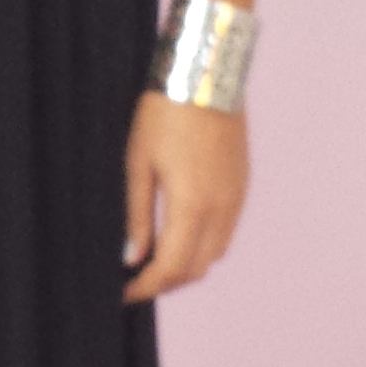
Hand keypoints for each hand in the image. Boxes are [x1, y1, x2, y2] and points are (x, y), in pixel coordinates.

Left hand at [123, 94, 247, 301]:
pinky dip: (203, 245)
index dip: (144, 288)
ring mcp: (236, 198)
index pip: (169, 269)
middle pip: (194, 270)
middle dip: (164, 282)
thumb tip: (132, 258)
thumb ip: (137, 216)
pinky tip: (180, 232)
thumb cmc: (165, 112)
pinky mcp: (243, 186)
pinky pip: (225, 232)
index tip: (122, 293)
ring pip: (213, 254)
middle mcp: (221, 209)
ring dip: (186, 265)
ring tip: (154, 256)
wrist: (207, 73)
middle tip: (134, 278)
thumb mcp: (138, 162)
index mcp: (191, 206)